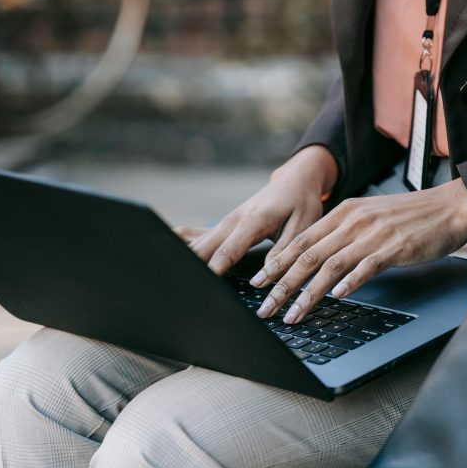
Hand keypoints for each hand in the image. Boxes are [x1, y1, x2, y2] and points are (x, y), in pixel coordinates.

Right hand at [177, 145, 337, 274]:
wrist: (294, 180)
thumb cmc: (301, 203)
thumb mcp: (302, 228)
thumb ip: (282, 253)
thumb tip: (262, 279)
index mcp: (253, 221)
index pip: (227, 252)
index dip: (212, 270)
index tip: (201, 286)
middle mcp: (234, 220)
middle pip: (205, 248)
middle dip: (189, 267)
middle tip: (175, 287)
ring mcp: (226, 221)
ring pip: (197, 242)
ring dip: (182, 257)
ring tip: (165, 274)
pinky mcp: (224, 224)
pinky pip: (198, 233)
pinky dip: (182, 242)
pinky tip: (164, 246)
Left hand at [251, 178, 466, 323]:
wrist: (451, 206)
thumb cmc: (412, 216)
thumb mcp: (371, 217)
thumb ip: (345, 233)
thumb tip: (319, 257)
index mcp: (345, 212)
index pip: (301, 240)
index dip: (277, 263)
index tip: (258, 283)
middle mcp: (354, 221)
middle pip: (307, 255)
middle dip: (281, 284)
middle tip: (264, 307)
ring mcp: (373, 234)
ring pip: (330, 266)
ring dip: (307, 294)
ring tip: (292, 315)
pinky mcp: (395, 248)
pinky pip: (366, 267)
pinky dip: (349, 283)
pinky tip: (337, 298)